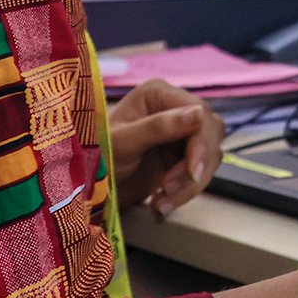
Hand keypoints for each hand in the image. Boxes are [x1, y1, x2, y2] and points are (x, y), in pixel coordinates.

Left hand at [106, 79, 223, 215]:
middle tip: (169, 189)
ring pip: (210, 155)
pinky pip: (201, 172)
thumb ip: (159, 127)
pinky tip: (162, 202)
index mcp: (159, 94)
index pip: (200, 112)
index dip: (201, 143)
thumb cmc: (96, 156)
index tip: (192, 171)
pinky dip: (187, 191)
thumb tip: (199, 112)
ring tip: (161, 201)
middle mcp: (174, 108)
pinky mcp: (182, 156)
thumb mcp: (123, 142)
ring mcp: (181, 132)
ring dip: (190, 184)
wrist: (87, 185)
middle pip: (210, 133)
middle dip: (195, 165)